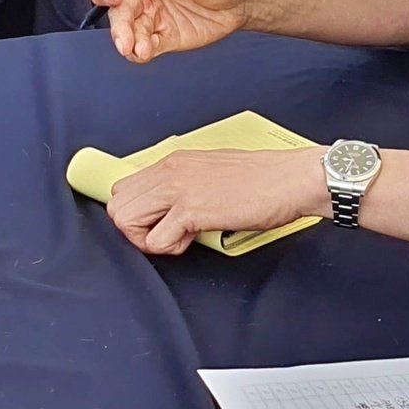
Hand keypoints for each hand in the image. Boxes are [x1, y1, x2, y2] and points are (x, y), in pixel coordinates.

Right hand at [84, 0, 255, 61]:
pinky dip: (141, 52)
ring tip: (140, 51)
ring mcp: (151, 17)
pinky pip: (144, 46)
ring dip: (128, 43)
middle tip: (125, 41)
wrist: (241, 1)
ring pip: (128, 32)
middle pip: (116, 10)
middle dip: (118, 27)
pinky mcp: (162, 37)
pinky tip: (147, 53)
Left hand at [106, 147, 327, 254]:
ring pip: (125, 220)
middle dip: (135, 229)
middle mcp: (170, 170)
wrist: (291, 179)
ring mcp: (178, 188)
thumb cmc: (263, 179)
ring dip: (147, 239)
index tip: (152, 223)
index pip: (123, 186)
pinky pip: (156, 240)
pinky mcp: (192, 209)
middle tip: (163, 234)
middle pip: (117, 205)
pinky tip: (192, 240)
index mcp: (174, 160)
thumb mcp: (211, 171)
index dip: (134, 213)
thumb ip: (184, 184)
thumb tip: (166, 206)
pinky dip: (170, 248)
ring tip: (176, 238)